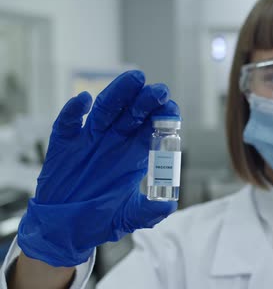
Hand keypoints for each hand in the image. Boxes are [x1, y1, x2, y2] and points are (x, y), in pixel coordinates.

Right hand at [17, 70, 179, 266]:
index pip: (151, 127)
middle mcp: (114, 141)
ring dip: (118, 93)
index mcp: (134, 154)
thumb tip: (170, 204)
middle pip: (132, 112)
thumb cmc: (99, 219)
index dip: (162, 116)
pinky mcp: (64, 145)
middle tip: (160, 91)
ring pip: (105, 109)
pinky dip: (74, 111)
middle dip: (146, 100)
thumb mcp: (128, 217)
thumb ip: (149, 210)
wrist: (65, 230)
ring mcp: (89, 140)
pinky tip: (84, 100)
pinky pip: (68, 123)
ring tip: (134, 79)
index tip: (172, 109)